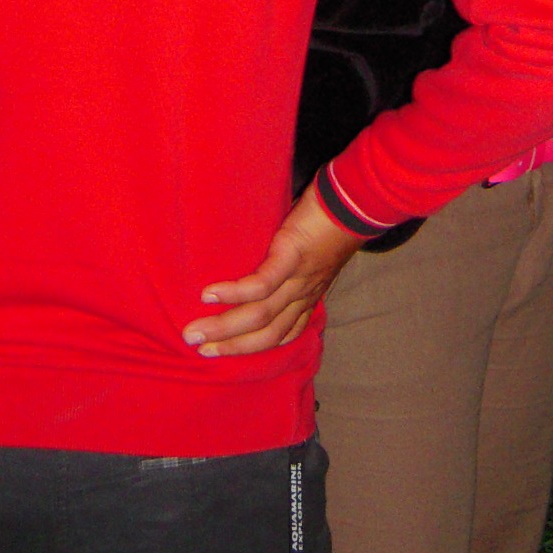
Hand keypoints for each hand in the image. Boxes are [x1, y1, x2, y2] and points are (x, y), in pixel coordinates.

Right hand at [181, 180, 364, 356]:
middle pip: (266, 335)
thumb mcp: (312, 253)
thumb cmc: (333, 222)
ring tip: (194, 331)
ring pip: (259, 315)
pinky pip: (261, 284)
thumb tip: (257, 259)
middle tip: (197, 348)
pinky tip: (209, 295)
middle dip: (230, 346)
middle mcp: (304, 295)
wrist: (358, 202)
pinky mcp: (292, 256)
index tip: (222, 350)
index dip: (252, 346)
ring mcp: (299, 279)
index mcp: (308, 296)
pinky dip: (233, 293)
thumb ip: (289, 263)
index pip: (282, 334)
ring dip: (224, 328)